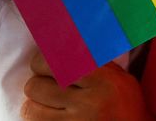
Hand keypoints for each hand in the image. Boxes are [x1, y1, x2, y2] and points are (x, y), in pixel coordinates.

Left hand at [21, 52, 152, 120]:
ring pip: (30, 109)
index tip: (44, 63)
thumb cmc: (125, 103)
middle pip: (36, 86)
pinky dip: (39, 117)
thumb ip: (91, 61)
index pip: (55, 62)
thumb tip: (60, 42)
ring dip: (36, 104)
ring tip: (49, 103)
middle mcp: (89, 102)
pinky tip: (52, 115)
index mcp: (103, 79)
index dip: (42, 61)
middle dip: (38, 84)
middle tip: (47, 85)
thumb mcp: (118, 76)